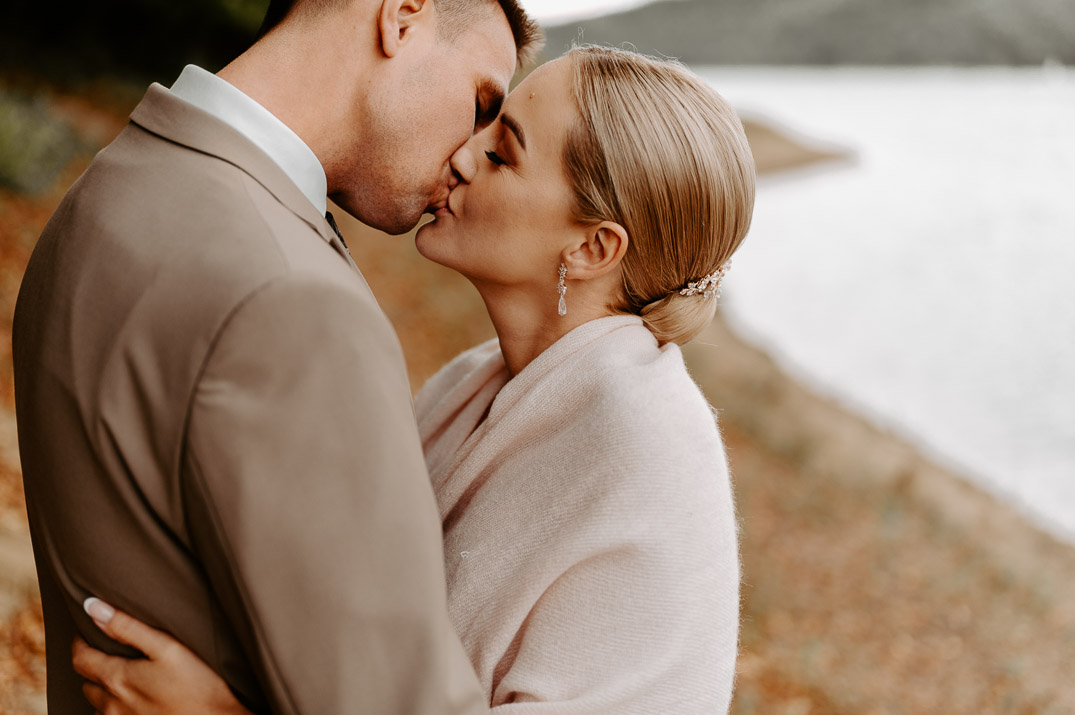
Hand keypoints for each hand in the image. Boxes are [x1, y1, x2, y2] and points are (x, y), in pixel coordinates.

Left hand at [72, 597, 250, 714]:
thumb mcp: (168, 647)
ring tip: (120, 676)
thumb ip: (128, 627)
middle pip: (87, 682)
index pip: (81, 658)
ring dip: (102, 689)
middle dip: (92, 664)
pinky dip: (113, 709)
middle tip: (106, 651)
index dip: (80, 642)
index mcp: (117, 678)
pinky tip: (132, 701)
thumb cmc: (199, 684)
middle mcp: (112, 704)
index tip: (87, 632)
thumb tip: (94, 608)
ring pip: (97, 704)